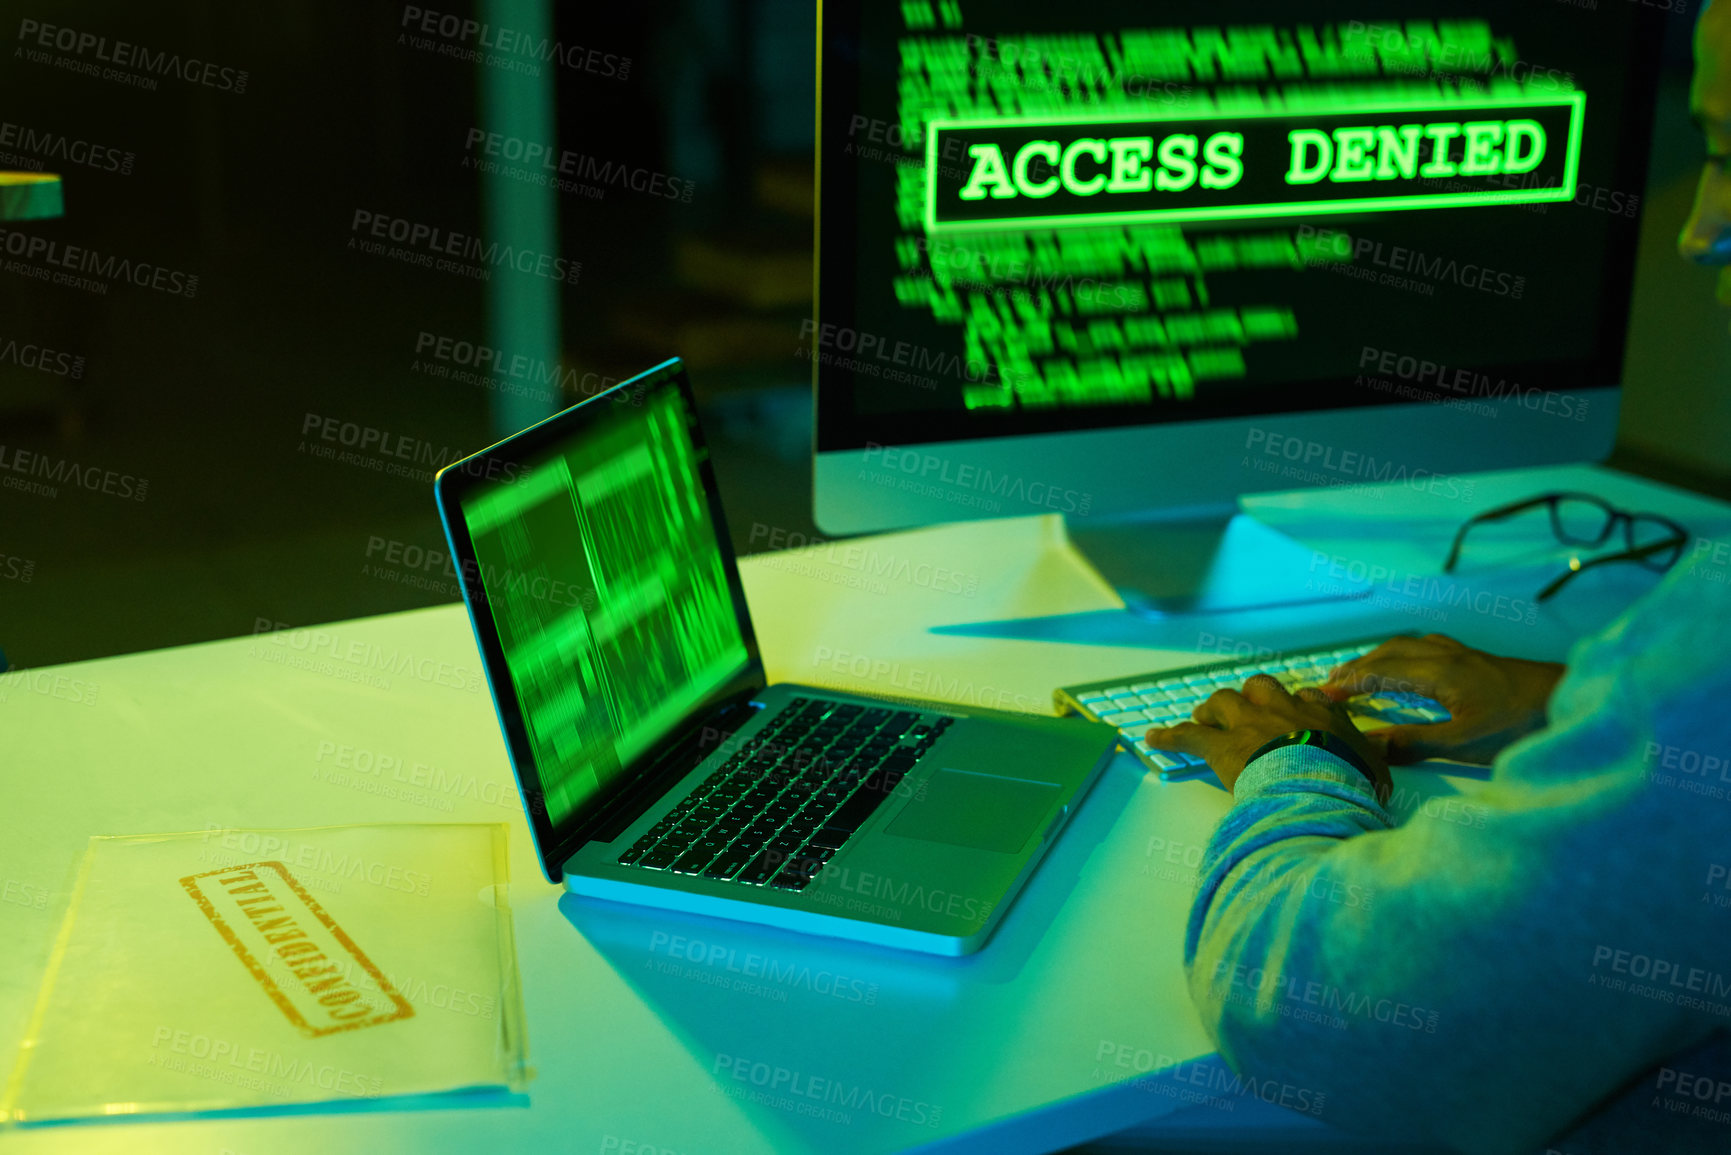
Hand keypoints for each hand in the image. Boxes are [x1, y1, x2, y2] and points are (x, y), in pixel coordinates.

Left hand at [1145, 675, 1390, 801]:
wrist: (1319, 786)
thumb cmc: (1349, 784)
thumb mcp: (1376, 774)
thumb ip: (1371, 768)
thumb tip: (1380, 781)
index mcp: (1322, 715)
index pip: (1307, 698)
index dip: (1295, 705)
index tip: (1292, 713)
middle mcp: (1282, 710)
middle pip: (1260, 688)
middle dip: (1248, 698)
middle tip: (1240, 711)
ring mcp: (1249, 724)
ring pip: (1222, 701)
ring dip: (1211, 710)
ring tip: (1202, 718)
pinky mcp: (1219, 745)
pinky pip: (1187, 735)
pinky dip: (1168, 736)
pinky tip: (1153, 738)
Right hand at [1321, 634, 1563, 764]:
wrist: (1576, 701)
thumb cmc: (1524, 724)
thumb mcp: (1466, 743)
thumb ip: (1415, 743)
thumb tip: (1369, 746)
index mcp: (1439, 674)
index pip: (1379, 673)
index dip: (1348, 684)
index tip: (1321, 696)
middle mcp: (1447, 656)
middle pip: (1388, 654)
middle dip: (1355, 668)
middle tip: (1328, 687)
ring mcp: (1463, 654)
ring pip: (1406, 646)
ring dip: (1376, 658)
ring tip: (1357, 674)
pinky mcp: (1477, 659)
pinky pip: (1425, 646)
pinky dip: (1401, 653)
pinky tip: (1407, 663)